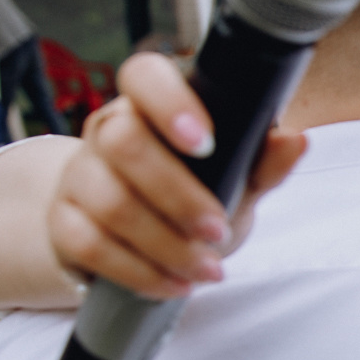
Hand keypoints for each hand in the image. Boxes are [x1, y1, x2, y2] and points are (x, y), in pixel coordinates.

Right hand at [48, 52, 307, 297]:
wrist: (133, 235)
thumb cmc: (191, 192)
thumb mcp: (235, 179)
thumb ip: (264, 162)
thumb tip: (296, 140)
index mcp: (150, 104)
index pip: (144, 75)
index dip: (170, 103)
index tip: (206, 144)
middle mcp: (107, 130)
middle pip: (124, 143)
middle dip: (178, 195)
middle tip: (217, 230)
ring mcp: (79, 175)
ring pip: (110, 203)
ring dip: (166, 245)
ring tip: (207, 269)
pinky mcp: (64, 222)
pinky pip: (91, 246)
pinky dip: (140, 272)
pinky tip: (174, 284)